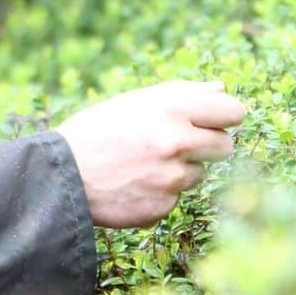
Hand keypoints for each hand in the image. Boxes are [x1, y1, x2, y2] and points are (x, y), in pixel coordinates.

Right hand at [57, 80, 244, 227]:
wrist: (62, 174)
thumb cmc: (96, 131)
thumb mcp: (134, 102)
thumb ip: (181, 94)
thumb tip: (220, 89)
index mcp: (172, 109)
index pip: (233, 111)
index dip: (224, 116)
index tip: (213, 120)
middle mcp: (178, 142)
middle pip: (226, 146)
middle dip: (207, 145)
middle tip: (176, 143)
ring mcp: (173, 177)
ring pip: (200, 173)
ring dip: (181, 169)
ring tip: (144, 163)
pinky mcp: (164, 205)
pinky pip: (176, 196)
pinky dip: (161, 191)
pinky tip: (134, 183)